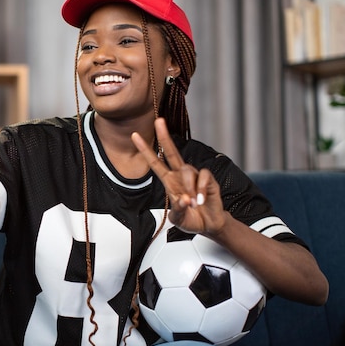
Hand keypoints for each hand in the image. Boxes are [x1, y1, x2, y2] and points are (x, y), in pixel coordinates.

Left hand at [131, 118, 225, 235]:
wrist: (209, 224)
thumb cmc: (191, 219)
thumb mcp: (179, 218)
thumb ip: (179, 209)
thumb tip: (185, 199)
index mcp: (169, 181)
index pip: (155, 163)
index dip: (145, 150)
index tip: (135, 136)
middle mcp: (180, 175)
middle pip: (171, 151)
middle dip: (164, 136)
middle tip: (158, 121)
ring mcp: (194, 175)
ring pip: (187, 170)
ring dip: (189, 187)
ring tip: (194, 203)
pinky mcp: (208, 178)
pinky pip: (202, 176)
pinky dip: (201, 189)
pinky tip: (201, 200)